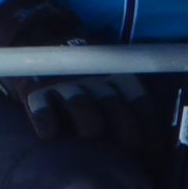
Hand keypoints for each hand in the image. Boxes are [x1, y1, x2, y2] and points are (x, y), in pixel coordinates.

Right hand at [0, 0, 154, 149]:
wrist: (38, 39)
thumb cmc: (83, 70)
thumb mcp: (109, 72)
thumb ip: (126, 97)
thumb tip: (152, 140)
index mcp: (114, 73)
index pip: (137, 98)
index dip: (148, 124)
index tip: (152, 148)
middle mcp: (91, 78)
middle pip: (112, 103)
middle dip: (125, 129)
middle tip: (128, 150)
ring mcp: (63, 83)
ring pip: (81, 105)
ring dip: (89, 124)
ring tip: (91, 137)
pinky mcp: (35, 90)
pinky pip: (42, 110)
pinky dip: (46, 124)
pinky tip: (50, 134)